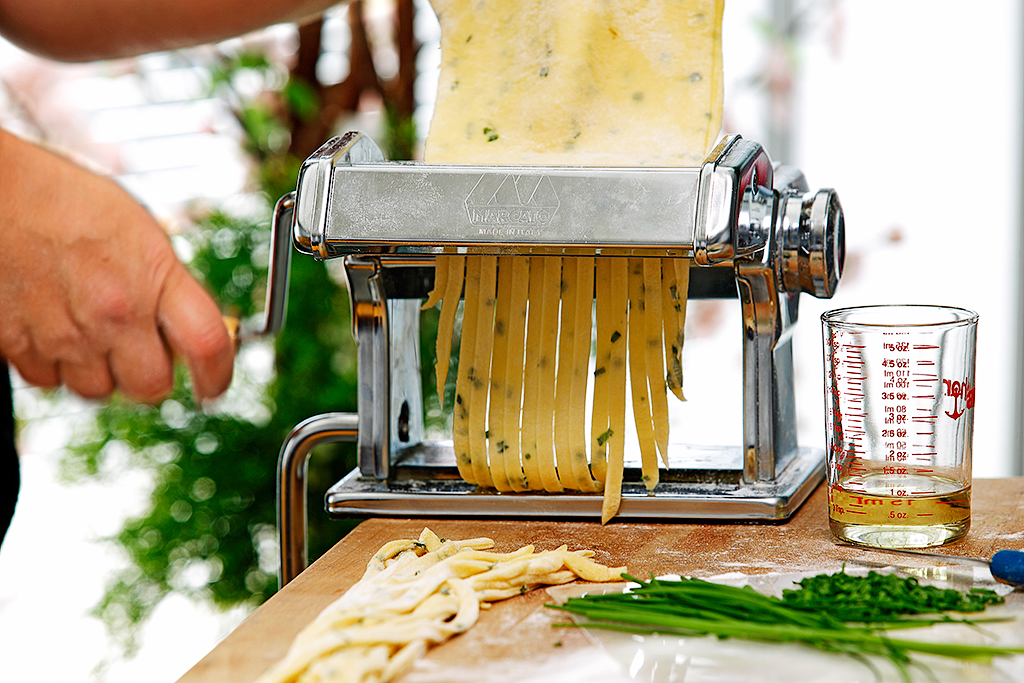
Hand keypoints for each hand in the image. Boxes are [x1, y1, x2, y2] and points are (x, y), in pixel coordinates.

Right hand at [0, 130, 233, 401]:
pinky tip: (54, 326)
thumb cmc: (64, 201)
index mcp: (154, 277)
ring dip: (100, 371)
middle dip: (151, 376)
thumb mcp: (138, 233)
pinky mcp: (18, 346)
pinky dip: (55, 364)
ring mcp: (64, 334)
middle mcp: (113, 313)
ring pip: (98, 390)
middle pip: (151, 386)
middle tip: (143, 353)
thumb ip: (166, 285)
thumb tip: (185, 330)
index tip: (214, 385)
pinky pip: (48, 380)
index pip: (208, 344)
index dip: (218, 375)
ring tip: (90, 329)